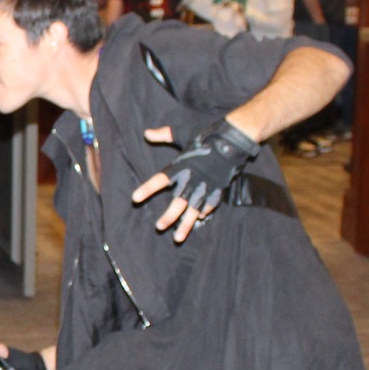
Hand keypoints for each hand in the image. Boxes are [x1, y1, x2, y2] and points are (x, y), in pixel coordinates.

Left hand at [132, 117, 258, 243]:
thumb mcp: (182, 132)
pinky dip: (205, 211)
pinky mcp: (219, 187)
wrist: (233, 139)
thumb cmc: (206, 134)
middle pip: (178, 202)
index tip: (135, 198)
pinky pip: (211, 203)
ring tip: (177, 238)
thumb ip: (164, 135)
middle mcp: (192, 179)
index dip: (147, 189)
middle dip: (169, 216)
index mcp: (181, 166)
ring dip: (186, 224)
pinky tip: (200, 219)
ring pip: (194, 210)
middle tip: (159, 227)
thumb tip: (146, 133)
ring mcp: (206, 186)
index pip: (160, 180)